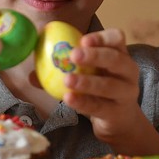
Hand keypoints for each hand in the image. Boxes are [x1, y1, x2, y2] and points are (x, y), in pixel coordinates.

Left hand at [62, 28, 150, 148]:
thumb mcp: (86, 74)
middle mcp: (128, 71)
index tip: (83, 39)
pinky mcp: (118, 113)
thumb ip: (63, 68)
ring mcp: (126, 93)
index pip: (116, 38)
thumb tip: (31, 70)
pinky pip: (99, 106)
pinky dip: (83, 102)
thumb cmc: (99, 90)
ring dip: (87, 82)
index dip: (102, 37)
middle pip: (116, 59)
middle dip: (95, 56)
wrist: (118, 121)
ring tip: (67, 80)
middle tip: (73, 55)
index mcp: (120, 54)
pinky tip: (68, 99)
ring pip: (108, 85)